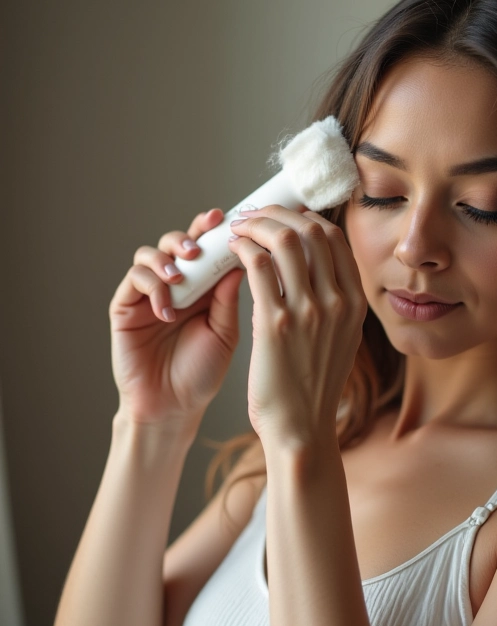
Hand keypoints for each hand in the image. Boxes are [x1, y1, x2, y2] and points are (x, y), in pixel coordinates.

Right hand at [109, 208, 245, 426]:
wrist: (173, 406)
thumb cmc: (202, 373)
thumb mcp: (225, 333)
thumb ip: (229, 299)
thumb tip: (241, 261)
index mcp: (206, 288)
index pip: (208, 250)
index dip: (214, 232)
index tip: (223, 219)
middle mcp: (178, 286)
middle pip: (176, 243)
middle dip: (187, 237)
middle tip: (196, 248)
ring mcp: (149, 294)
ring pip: (150, 255)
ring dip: (166, 260)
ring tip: (180, 279)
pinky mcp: (126, 307)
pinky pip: (134, 279)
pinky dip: (151, 286)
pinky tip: (166, 309)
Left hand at [226, 205, 366, 447]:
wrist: (302, 428)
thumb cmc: (314, 386)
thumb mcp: (341, 339)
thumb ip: (334, 302)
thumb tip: (313, 265)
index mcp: (355, 303)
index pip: (335, 238)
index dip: (306, 218)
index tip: (284, 217)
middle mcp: (338, 302)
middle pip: (311, 230)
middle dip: (279, 213)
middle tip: (255, 216)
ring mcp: (309, 311)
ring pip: (284, 241)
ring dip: (257, 225)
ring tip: (239, 228)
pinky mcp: (276, 324)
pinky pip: (258, 267)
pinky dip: (243, 249)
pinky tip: (232, 250)